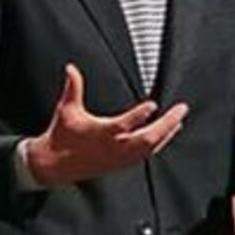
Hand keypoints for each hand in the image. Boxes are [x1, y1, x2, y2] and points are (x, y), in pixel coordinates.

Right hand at [25, 64, 188, 186]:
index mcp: (101, 133)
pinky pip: (146, 155)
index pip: (124, 124)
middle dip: (167, 124)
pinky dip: (159, 144)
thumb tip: (71, 68)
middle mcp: (114, 147)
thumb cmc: (62, 136)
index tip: (153, 104)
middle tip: (181, 110)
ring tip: (179, 121)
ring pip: (150, 148)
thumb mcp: (67, 110)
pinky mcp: (122, 164)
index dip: (139, 115)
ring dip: (167, 133)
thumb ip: (73, 87)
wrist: (54, 165)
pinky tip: (168, 135)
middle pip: (147, 138)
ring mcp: (120, 158)